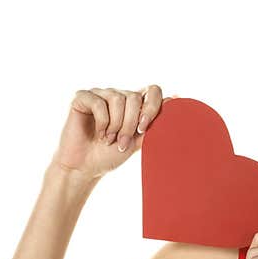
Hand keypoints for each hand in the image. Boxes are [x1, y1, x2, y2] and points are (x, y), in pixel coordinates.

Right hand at [52, 84, 176, 180]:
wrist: (86, 167)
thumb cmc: (111, 154)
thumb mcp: (138, 141)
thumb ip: (154, 123)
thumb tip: (175, 100)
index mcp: (134, 104)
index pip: (153, 91)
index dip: (152, 108)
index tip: (143, 129)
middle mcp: (118, 96)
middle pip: (134, 97)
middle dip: (131, 124)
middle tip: (122, 142)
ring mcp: (100, 94)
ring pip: (117, 99)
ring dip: (116, 125)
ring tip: (110, 139)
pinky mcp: (82, 97)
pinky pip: (98, 103)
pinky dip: (102, 122)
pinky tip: (99, 133)